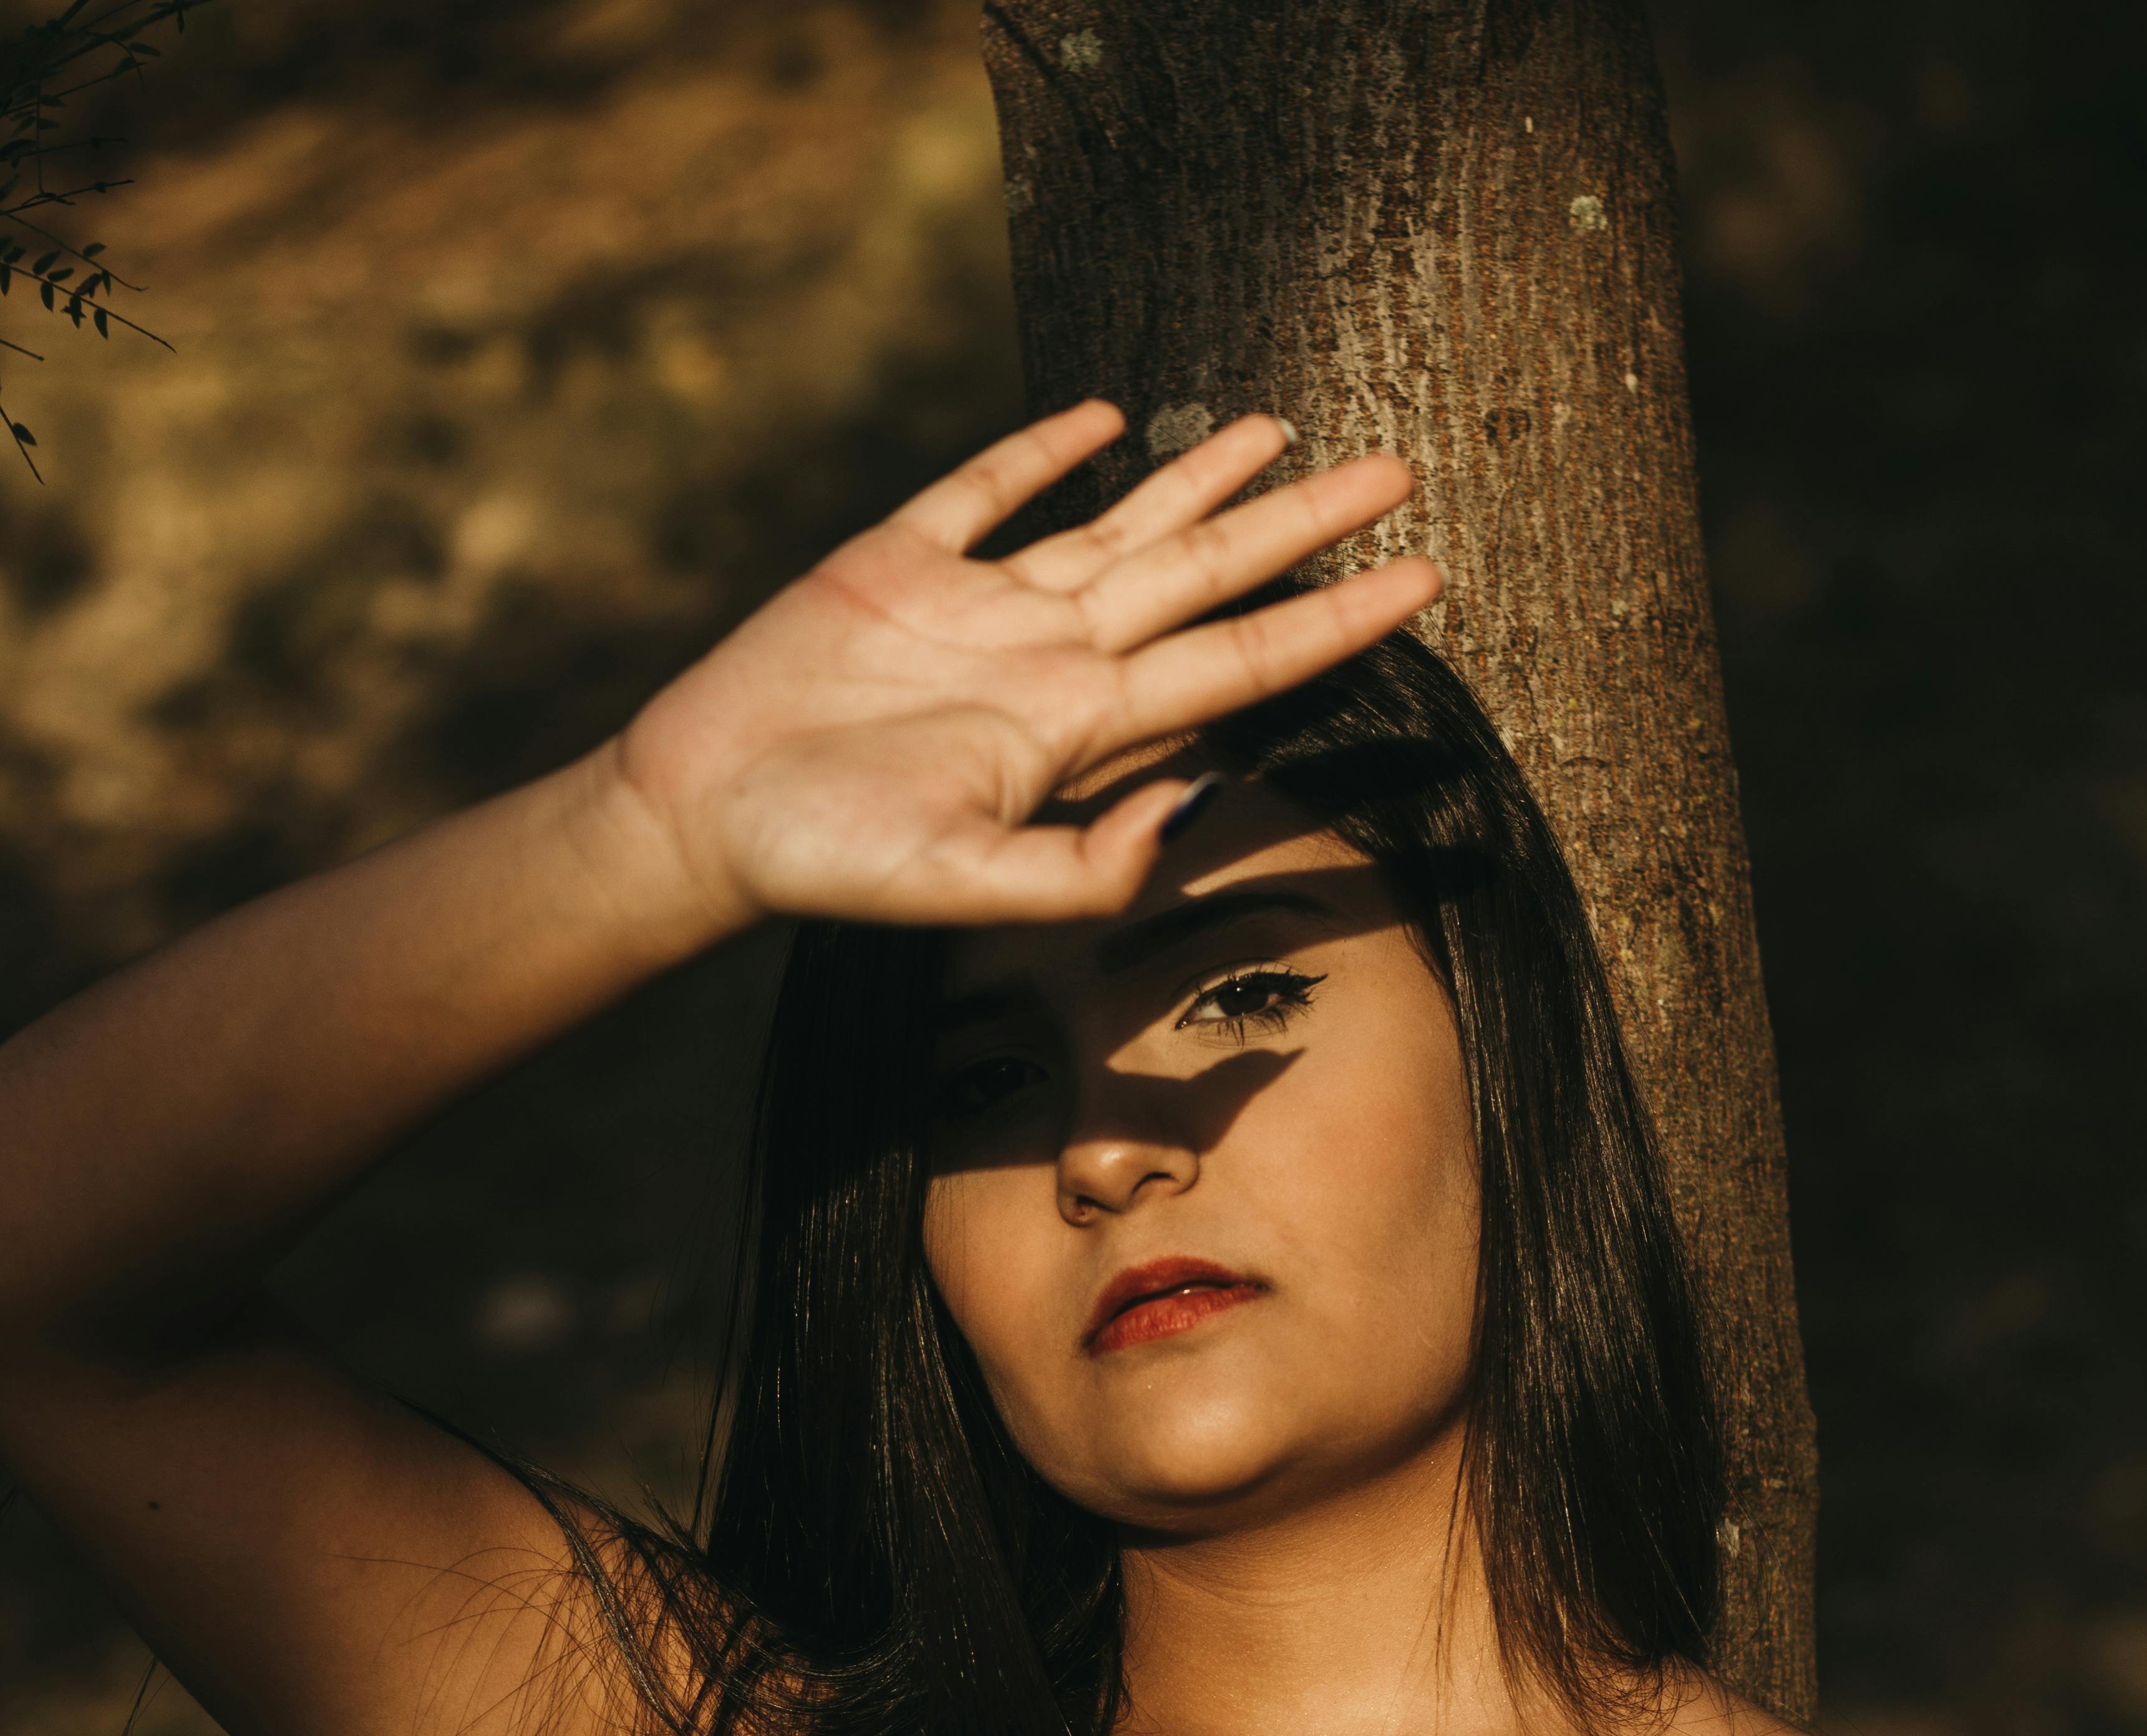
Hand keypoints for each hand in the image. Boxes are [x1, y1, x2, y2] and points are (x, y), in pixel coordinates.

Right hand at [605, 400, 1438, 935]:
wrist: (702, 818)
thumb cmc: (828, 865)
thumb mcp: (967, 888)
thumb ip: (1086, 869)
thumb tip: (1193, 802)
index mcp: (1079, 728)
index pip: (1238, 663)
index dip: (1335, 620)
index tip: (1424, 581)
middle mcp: (1049, 659)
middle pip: (1207, 576)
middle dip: (1305, 527)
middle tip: (1400, 467)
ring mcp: (978, 606)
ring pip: (1122, 524)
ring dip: (1205, 482)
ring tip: (1283, 433)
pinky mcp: (897, 562)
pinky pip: (989, 492)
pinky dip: (1047, 451)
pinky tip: (1107, 417)